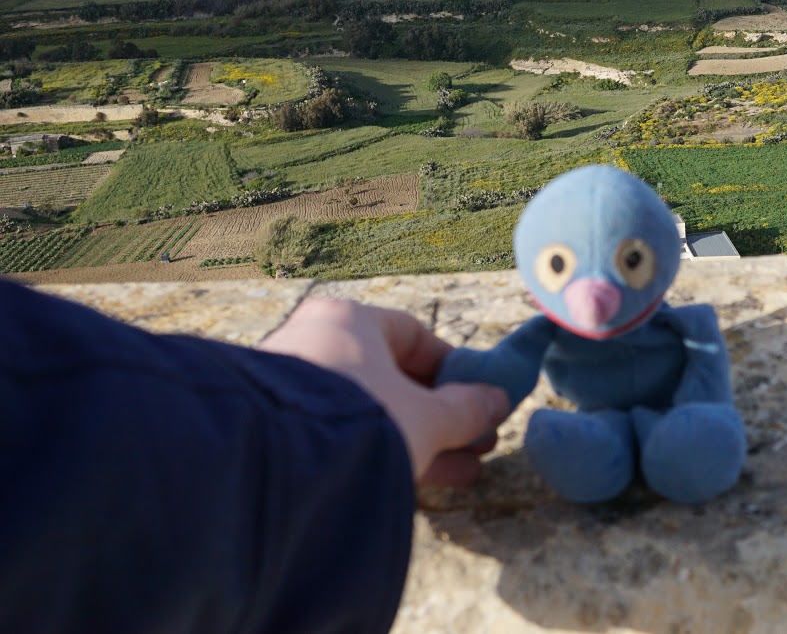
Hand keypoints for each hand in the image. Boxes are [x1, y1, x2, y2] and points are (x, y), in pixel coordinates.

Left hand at [260, 298, 509, 485]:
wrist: (272, 469)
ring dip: (418, 439)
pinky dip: (378, 453)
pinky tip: (414, 481)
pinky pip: (339, 436)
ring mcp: (290, 388)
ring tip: (460, 473)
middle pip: (392, 378)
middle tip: (476, 443)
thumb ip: (466, 410)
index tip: (478, 399)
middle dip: (441, 416)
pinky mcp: (275, 429)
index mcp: (349, 320)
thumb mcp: (426, 418)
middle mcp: (314, 342)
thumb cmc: (360, 421)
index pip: (412, 335)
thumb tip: (498, 401)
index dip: (453, 370)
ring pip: (369, 412)